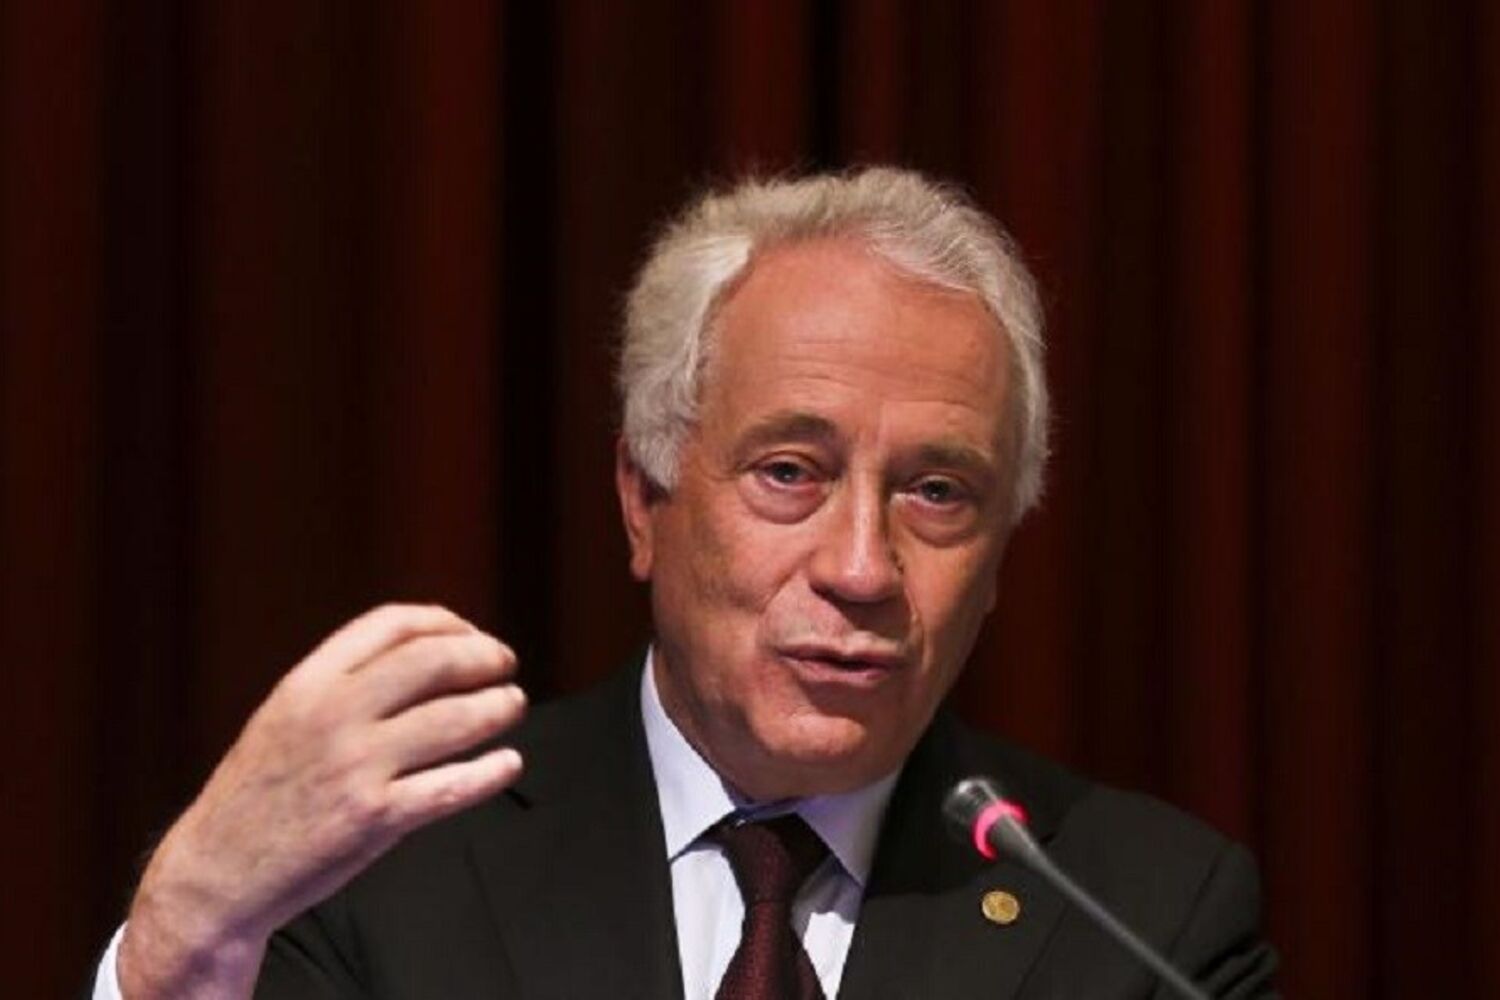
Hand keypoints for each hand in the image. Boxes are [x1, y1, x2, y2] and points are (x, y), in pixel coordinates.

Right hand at [116, 604, 526, 998]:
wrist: (217, 873)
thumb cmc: (259, 793)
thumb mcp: (284, 716)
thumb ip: (343, 685)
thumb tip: (426, 655)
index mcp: (308, 683)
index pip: (392, 625)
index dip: (445, 623)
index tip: (470, 635)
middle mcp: (332, 715)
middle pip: (433, 662)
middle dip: (482, 657)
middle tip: (506, 664)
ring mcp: (355, 766)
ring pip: (454, 720)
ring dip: (497, 708)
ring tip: (513, 705)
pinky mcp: (374, 817)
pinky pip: (451, 786)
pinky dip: (490, 772)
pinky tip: (508, 764)